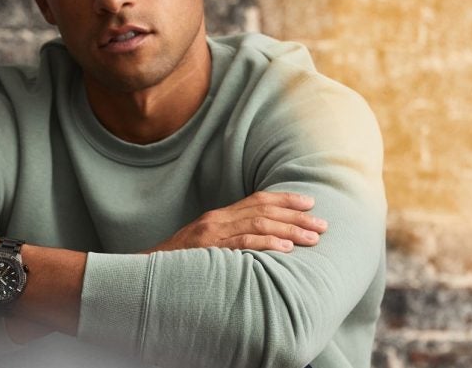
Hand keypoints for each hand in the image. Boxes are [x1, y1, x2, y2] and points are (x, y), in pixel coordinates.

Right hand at [143, 191, 325, 252]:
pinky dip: (267, 245)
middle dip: (296, 216)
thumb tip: (262, 239)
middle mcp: (217, 220)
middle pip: (263, 210)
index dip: (285, 199)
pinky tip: (286, 249)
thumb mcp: (206, 244)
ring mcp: (213, 235)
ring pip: (259, 225)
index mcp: (218, 216)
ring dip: (290, 230)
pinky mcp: (210, 251)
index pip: (257, 200)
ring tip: (312, 237)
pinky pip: (243, 244)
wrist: (150, 271)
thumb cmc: (181, 262)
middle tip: (322, 224)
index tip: (310, 202)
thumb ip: (231, 236)